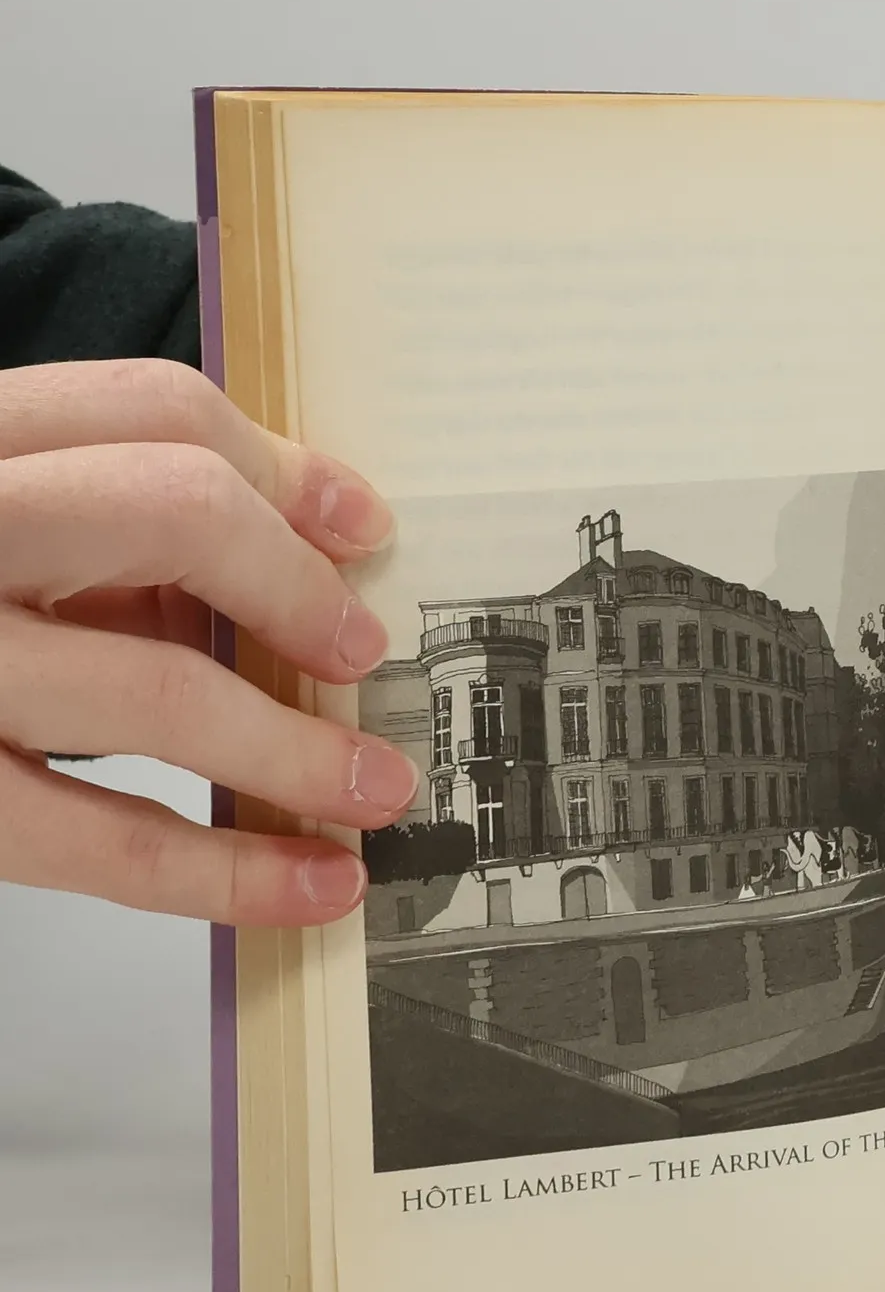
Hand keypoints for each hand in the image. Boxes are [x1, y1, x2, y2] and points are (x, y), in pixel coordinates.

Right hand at [0, 359, 414, 922]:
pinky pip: (101, 841)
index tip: (362, 529)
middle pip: (168, 505)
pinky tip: (311, 883)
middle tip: (362, 655)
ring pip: (153, 685)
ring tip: (377, 790)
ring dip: (297, 749)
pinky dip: (229, 871)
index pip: (148, 408)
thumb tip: (289, 579)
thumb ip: (100, 538)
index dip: (285, 468)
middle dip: (296, 585)